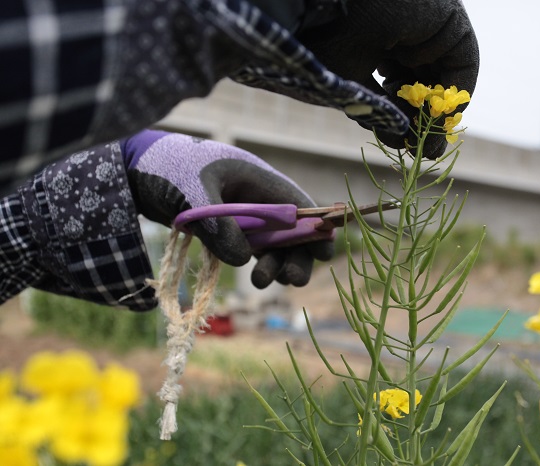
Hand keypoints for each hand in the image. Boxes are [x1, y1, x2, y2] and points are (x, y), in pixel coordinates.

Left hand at [122, 130, 333, 287]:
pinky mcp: (227, 231)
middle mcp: (257, 200)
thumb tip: (242, 260)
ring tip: (259, 282)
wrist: (133, 171)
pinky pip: (251, 251)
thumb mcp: (192, 191)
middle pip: (291, 232)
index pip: (298, 205)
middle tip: (290, 280)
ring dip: (275, 266)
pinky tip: (252, 277)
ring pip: (273, 246)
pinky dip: (256, 265)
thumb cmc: (167, 168)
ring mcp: (243, 217)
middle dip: (297, 256)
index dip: (317, 228)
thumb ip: (218, 224)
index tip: (324, 253)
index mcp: (258, 180)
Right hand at [297, 0, 478, 158]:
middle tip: (420, 151)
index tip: (406, 147)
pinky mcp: (450, 20)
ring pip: (443, 76)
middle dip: (423, 120)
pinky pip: (463, 64)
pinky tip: (436, 122)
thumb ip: (378, 112)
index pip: (404, 86)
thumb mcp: (352, 85)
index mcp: (383, 40)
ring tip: (423, 140)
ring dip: (436, 113)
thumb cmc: (328, 41)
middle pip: (426, 83)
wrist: (327, 9)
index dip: (406, 118)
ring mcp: (430, 25)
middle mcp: (409, 31)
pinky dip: (452, 95)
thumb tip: (400, 141)